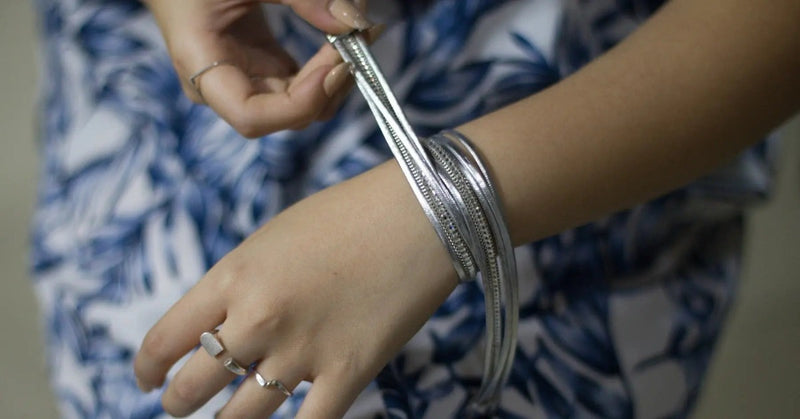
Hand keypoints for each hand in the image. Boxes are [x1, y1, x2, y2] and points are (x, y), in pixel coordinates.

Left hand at [133, 162, 458, 417]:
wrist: (422, 213)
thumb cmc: (349, 213)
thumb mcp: (275, 236)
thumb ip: (242, 281)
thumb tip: (223, 322)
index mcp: (233, 276)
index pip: (165, 339)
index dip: (148, 368)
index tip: (148, 378)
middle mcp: (258, 319)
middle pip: (192, 388)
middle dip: (177, 402)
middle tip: (181, 404)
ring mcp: (302, 351)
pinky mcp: (348, 374)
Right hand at [144, 0, 373, 136]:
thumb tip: (354, 22)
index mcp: (200, 68)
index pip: (251, 116)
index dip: (299, 102)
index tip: (335, 64)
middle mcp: (224, 88)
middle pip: (287, 114)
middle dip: (330, 83)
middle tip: (361, 38)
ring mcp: (248, 81)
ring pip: (304, 104)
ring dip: (338, 74)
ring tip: (363, 29)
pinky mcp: (266, 68)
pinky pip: (306, 83)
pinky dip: (331, 63)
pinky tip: (351, 34)